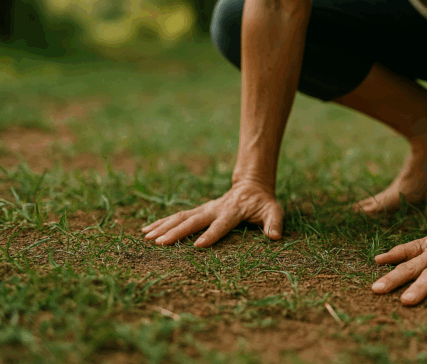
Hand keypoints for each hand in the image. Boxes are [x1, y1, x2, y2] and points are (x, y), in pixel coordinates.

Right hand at [141, 180, 283, 246]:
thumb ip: (274, 223)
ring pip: (180, 217)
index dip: (211, 235)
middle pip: (193, 220)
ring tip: (146, 237)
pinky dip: (161, 223)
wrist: (252, 186)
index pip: (221, 225)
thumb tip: (275, 237)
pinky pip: (177, 217)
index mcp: (232, 212)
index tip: (198, 246)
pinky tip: (146, 231)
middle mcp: (214, 209)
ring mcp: (204, 209)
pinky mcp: (198, 211)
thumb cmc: (263, 203)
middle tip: (159, 243)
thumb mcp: (273, 211)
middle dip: (176, 232)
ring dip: (163, 227)